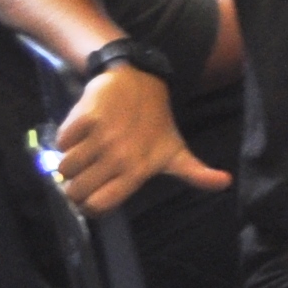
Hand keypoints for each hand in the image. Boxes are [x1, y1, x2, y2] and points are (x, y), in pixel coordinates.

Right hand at [52, 61, 231, 214]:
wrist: (139, 81)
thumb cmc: (157, 124)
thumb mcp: (178, 151)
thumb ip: (196, 173)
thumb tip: (226, 183)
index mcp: (139, 170)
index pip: (99, 206)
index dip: (90, 205)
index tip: (92, 195)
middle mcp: (119, 156)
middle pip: (77, 191)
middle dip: (76, 187)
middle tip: (86, 173)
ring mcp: (101, 136)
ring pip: (64, 168)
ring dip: (69, 163)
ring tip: (84, 153)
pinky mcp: (85, 117)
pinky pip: (61, 142)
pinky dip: (65, 141)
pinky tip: (81, 134)